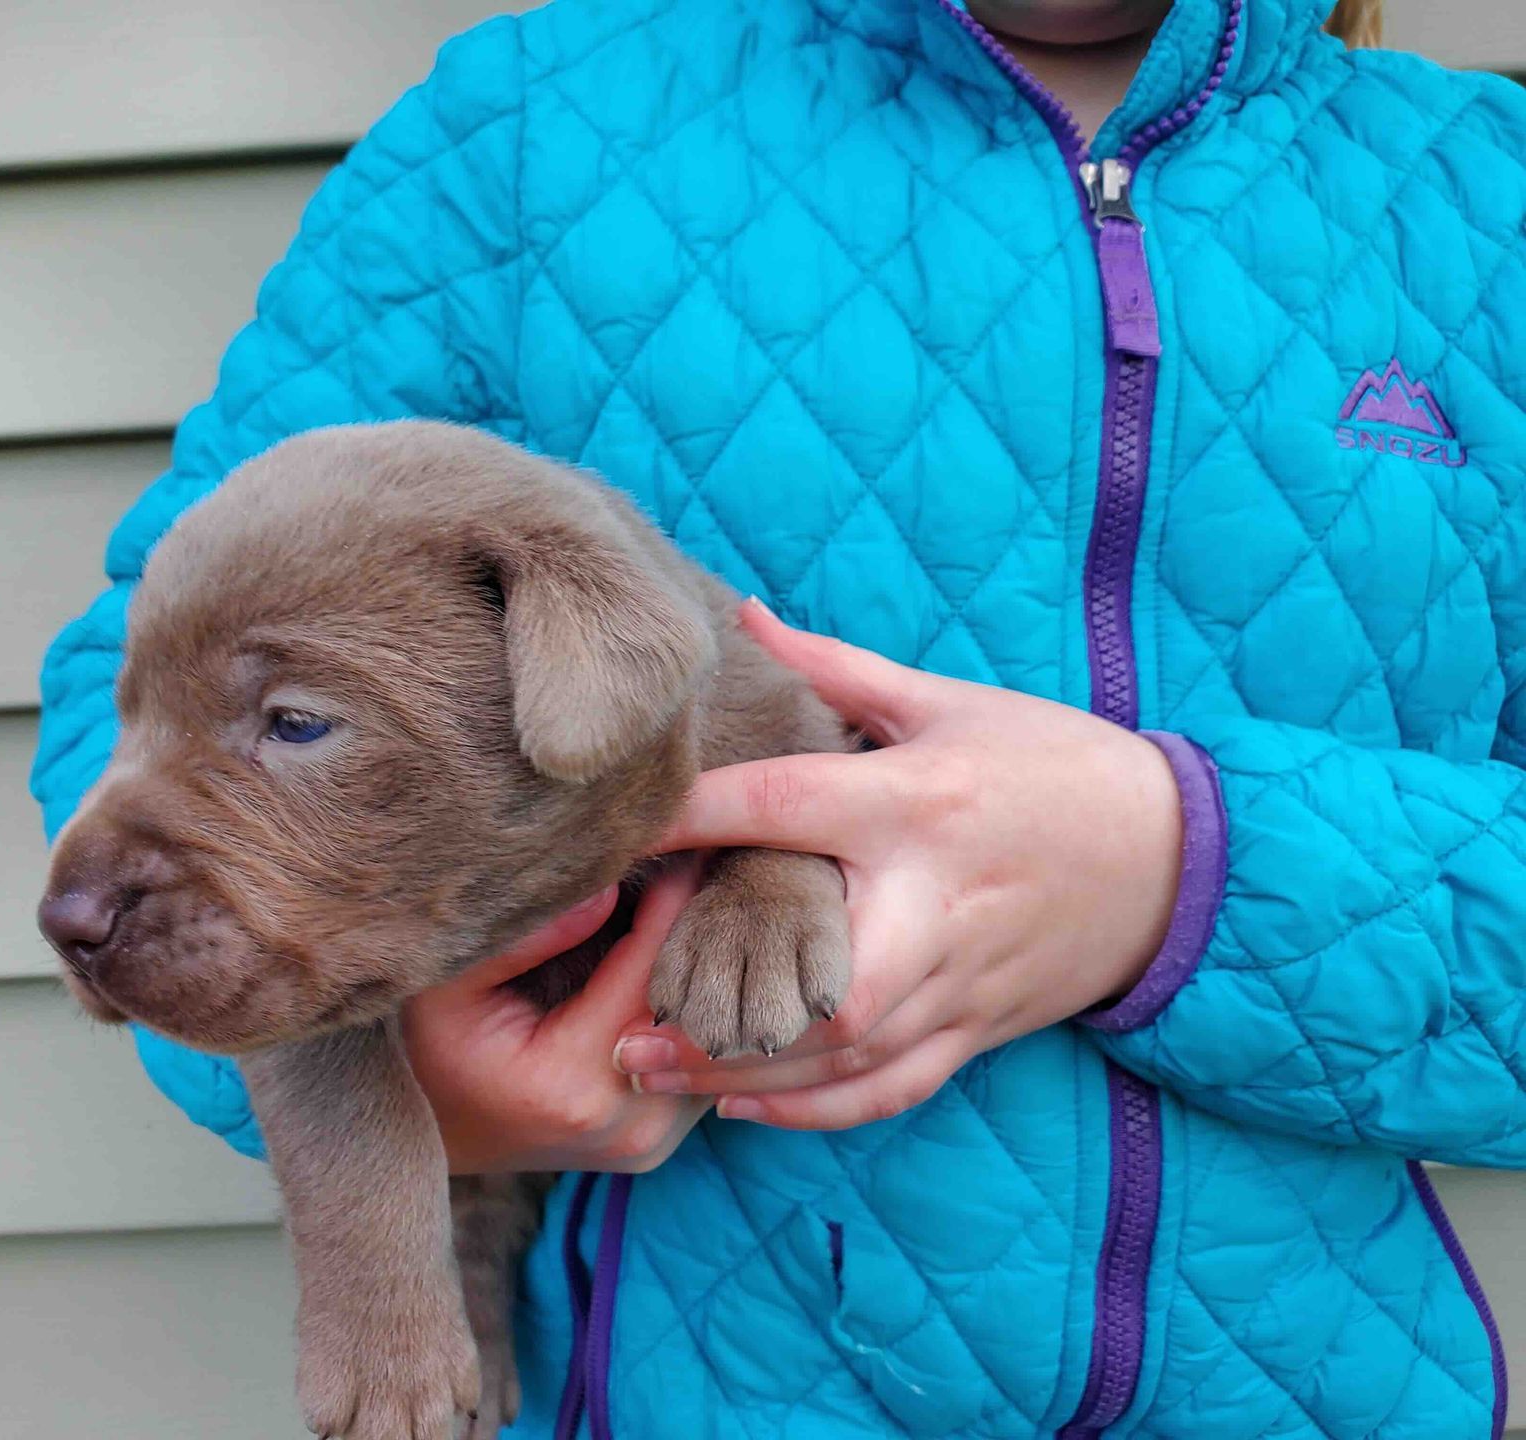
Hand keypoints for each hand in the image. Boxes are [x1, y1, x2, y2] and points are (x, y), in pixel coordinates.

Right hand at [402, 865, 713, 1173]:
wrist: (435, 1137)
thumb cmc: (430, 1053)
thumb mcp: (447, 986)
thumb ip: (522, 937)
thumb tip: (605, 887)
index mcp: (574, 1086)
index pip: (650, 973)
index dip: (670, 903)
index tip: (682, 842)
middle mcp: (627, 1125)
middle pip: (693, 1008)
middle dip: (697, 930)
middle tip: (706, 854)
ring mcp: (649, 1141)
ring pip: (706, 1037)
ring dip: (704, 970)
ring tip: (701, 894)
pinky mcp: (659, 1140)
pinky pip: (695, 1060)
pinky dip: (694, 1006)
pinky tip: (685, 954)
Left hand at [615, 599, 1182, 1129]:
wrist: (1178, 859)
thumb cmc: (1050, 763)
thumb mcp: (950, 703)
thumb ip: (839, 670)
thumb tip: (743, 617)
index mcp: (918, 805)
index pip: (786, 808)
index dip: (693, 815)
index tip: (612, 828)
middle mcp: (935, 903)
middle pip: (825, 979)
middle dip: (722, 1009)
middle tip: (622, 1020)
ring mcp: (959, 978)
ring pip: (846, 1052)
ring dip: (743, 1074)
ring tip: (648, 1071)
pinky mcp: (976, 1027)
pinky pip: (890, 1087)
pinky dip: (814, 1108)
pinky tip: (741, 1105)